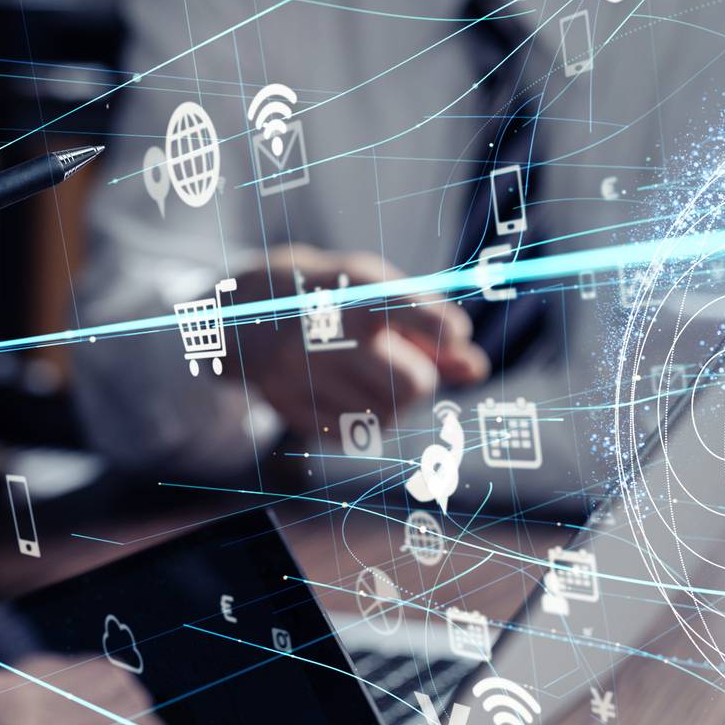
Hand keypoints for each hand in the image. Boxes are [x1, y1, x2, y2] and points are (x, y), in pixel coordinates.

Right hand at [235, 245, 488, 440]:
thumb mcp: (378, 292)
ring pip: (389, 417)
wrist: (248, 312)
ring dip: (394, 403)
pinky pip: (355, 434)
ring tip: (371, 376)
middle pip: (414, 384)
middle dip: (422, 381)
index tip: (455, 335)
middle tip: (403, 364)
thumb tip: (476, 369)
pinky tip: (342, 391)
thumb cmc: (334, 298)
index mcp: (350, 290)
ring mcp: (302, 372)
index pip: (402, 307)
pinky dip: (361, 419)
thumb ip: (431, 327)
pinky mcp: (289, 405)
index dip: (437, 326)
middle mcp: (324, 331)